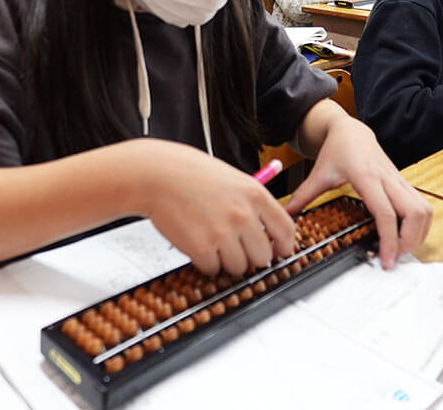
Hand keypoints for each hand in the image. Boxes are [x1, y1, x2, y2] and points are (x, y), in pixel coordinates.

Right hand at [131, 140, 295, 275]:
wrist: (155, 175)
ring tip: (211, 240)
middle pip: (263, 257)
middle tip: (235, 247)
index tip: (278, 252)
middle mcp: (243, 215)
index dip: (283, 246)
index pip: (286, 230)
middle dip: (250, 256)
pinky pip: (212, 269)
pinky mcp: (201, 248)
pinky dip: (204, 261)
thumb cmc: (189, 173)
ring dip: (226, 260)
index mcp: (255, 195)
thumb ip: (251, 204)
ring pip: (239, 267)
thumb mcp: (231, 179)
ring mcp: (222, 233)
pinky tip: (196, 242)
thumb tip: (268, 231)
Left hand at [284, 106, 431, 268]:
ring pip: (424, 209)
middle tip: (394, 257)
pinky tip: (406, 235)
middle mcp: (388, 178)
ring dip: (419, 233)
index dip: (389, 239)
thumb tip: (287, 216)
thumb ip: (303, 196)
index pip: (385, 212)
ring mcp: (399, 180)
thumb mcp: (318, 173)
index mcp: (366, 176)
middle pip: (414, 213)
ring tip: (401, 248)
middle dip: (410, 240)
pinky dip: (420, 224)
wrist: (352, 131)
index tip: (386, 260)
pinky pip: (422, 206)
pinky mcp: (404, 183)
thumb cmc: (337, 150)